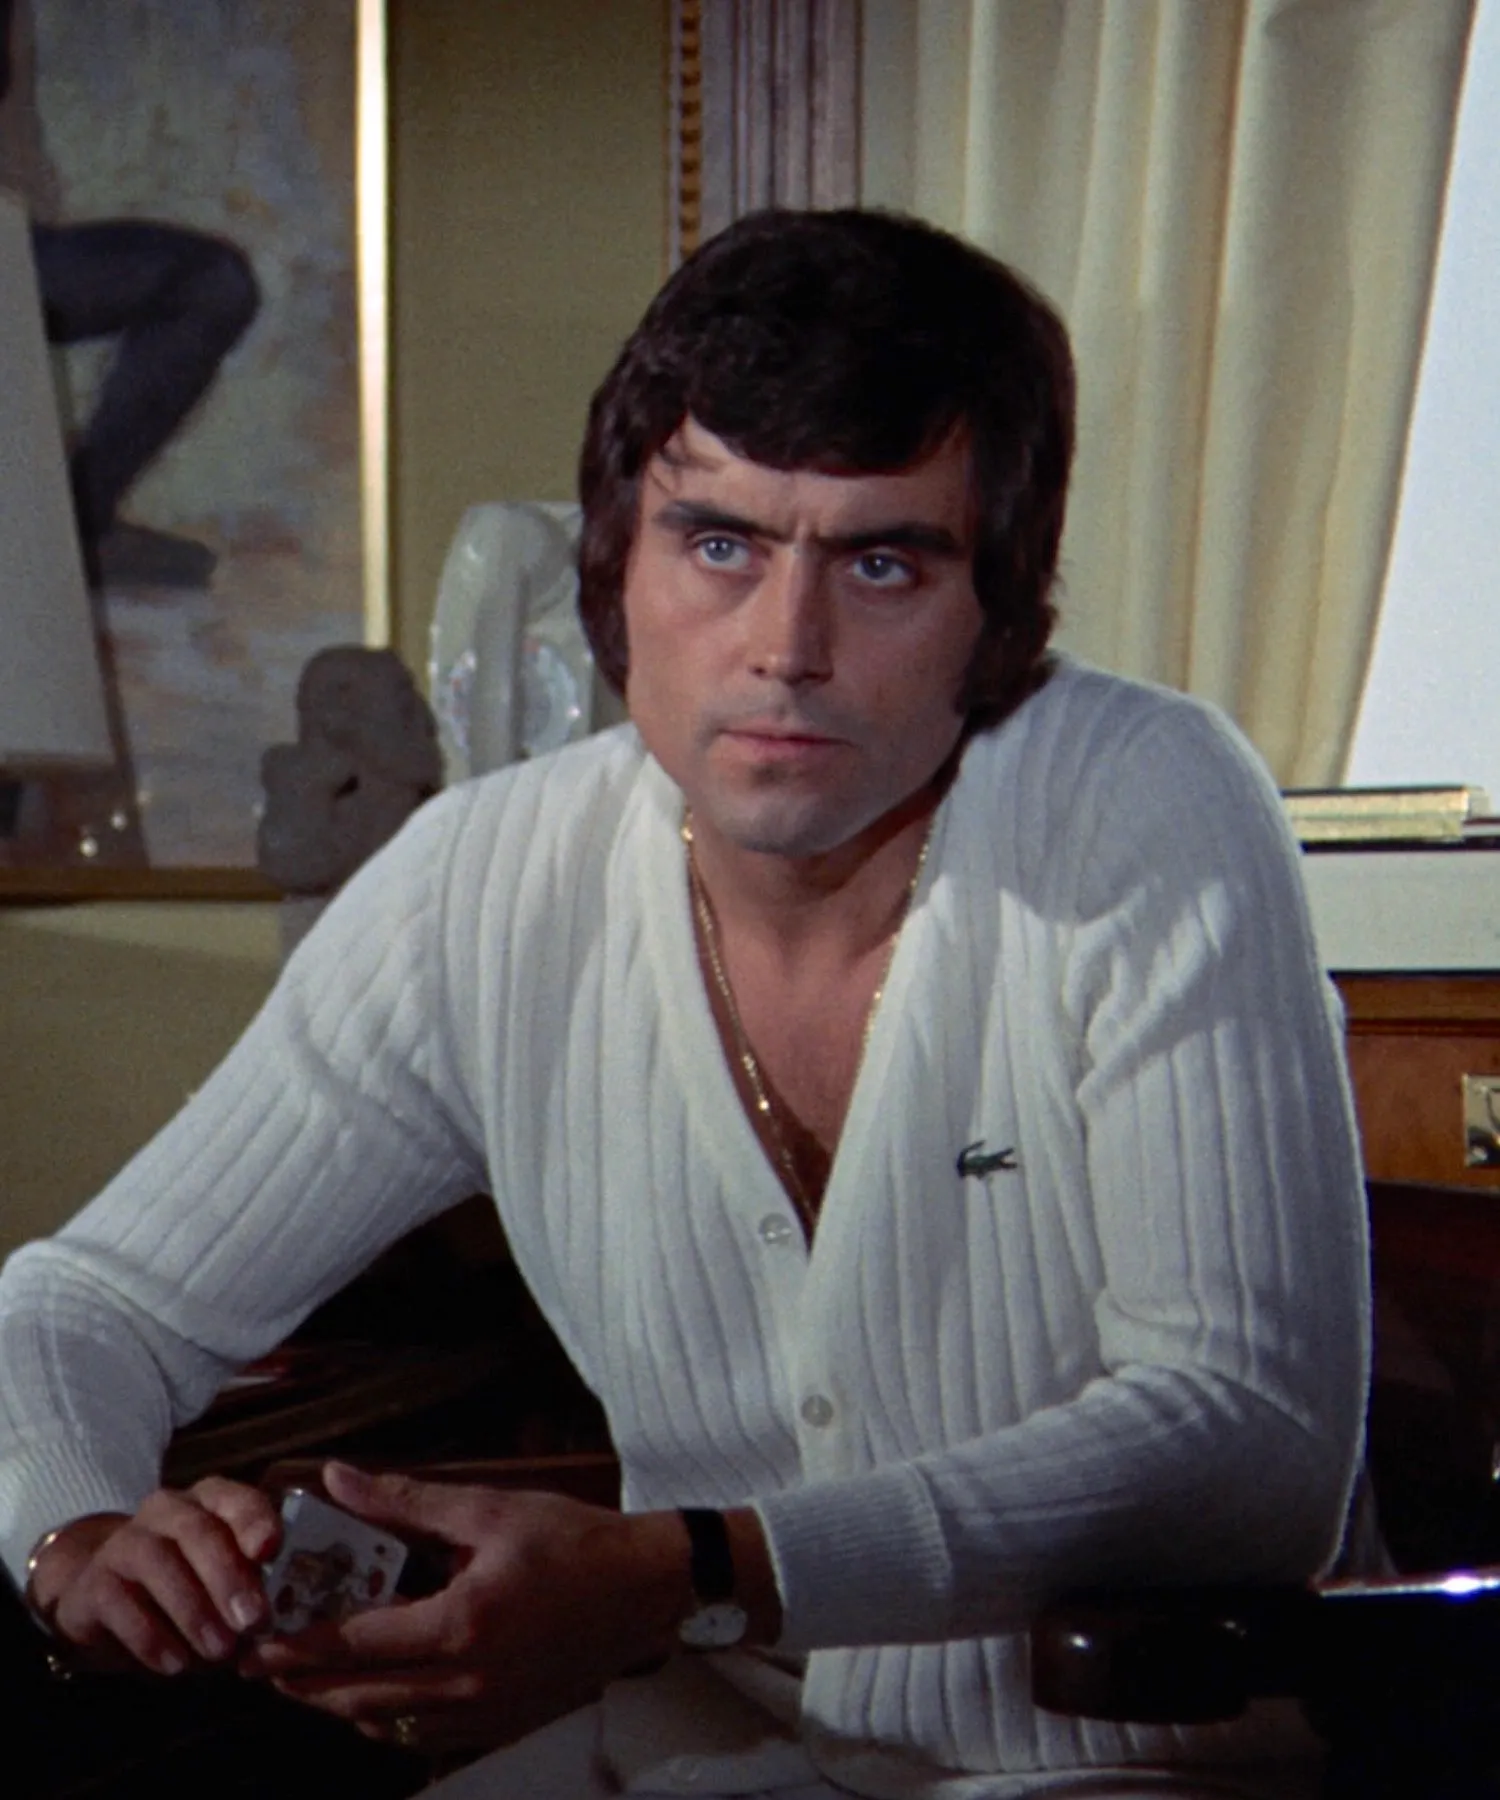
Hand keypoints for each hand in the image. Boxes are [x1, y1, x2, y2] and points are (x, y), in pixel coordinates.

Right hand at [28, 1477, 278, 1674]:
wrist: (104, 1599)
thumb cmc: (188, 1587)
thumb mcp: (223, 1585)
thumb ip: (250, 1593)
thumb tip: (277, 1629)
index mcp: (210, 1501)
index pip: (236, 1499)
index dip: (254, 1521)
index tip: (270, 1551)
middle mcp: (167, 1511)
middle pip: (198, 1531)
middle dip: (228, 1577)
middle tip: (253, 1621)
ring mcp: (124, 1542)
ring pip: (158, 1562)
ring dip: (193, 1610)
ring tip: (219, 1651)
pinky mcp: (92, 1583)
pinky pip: (120, 1604)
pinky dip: (151, 1636)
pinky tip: (175, 1665)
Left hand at [240, 1460, 695, 1755]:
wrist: (643, 1591)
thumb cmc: (573, 1542)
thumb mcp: (488, 1509)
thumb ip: (405, 1502)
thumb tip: (338, 1480)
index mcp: (462, 1625)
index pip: (356, 1645)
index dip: (296, 1648)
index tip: (255, 1643)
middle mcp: (468, 1683)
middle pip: (358, 1698)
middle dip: (301, 1684)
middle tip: (261, 1665)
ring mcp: (484, 1714)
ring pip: (384, 1725)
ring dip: (337, 1703)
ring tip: (303, 1677)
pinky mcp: (499, 1725)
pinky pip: (420, 1735)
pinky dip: (382, 1716)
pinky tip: (368, 1690)